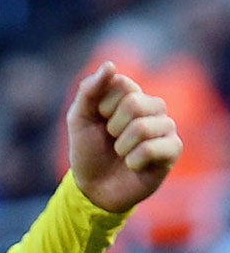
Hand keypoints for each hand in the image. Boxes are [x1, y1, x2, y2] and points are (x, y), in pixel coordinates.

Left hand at [67, 61, 182, 214]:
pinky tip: (133, 165)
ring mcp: (166, 127)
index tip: (99, 119)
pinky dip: (133, 161)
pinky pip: (151, 149)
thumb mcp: (79, 119)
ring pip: (143, 127)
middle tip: (111, 139)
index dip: (102, 105)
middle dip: (112, 127)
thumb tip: (110, 65)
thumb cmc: (88, 151)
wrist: (94, 187)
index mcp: (132, 95)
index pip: (121, 83)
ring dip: (121, 146)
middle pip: (134, 103)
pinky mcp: (173, 149)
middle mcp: (153, 107)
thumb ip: (89, 90)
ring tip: (121, 153)